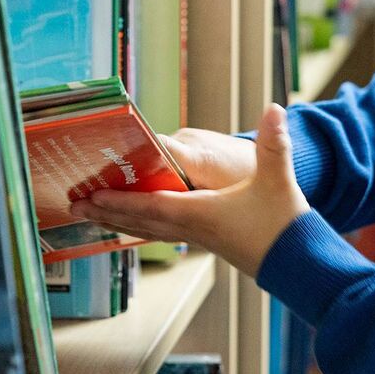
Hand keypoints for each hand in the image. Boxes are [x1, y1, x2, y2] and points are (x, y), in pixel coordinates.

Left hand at [70, 104, 309, 276]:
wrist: (299, 264)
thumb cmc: (285, 226)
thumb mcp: (278, 181)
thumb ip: (276, 145)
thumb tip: (276, 109)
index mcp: (201, 215)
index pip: (151, 207)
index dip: (120, 201)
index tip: (91, 197)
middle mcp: (192, 230)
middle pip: (139, 222)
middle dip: (107, 213)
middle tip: (74, 208)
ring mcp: (197, 239)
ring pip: (147, 231)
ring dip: (118, 222)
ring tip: (91, 217)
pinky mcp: (206, 242)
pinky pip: (161, 233)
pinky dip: (140, 228)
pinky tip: (133, 225)